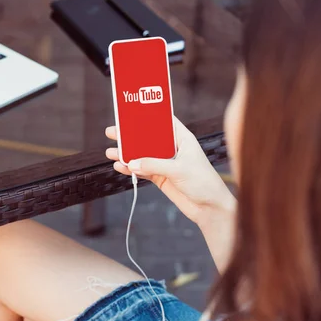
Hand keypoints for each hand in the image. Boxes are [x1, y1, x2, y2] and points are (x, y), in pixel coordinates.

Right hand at [105, 118, 235, 227]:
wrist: (209, 208)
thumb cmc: (203, 183)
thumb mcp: (179, 170)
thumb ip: (154, 164)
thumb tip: (131, 162)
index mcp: (182, 139)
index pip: (164, 121)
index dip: (148, 115)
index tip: (131, 112)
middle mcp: (172, 149)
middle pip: (147, 138)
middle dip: (130, 136)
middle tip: (113, 132)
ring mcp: (165, 164)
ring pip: (142, 155)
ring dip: (127, 154)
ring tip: (111, 152)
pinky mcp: (160, 177)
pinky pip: (141, 170)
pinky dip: (130, 169)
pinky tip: (119, 167)